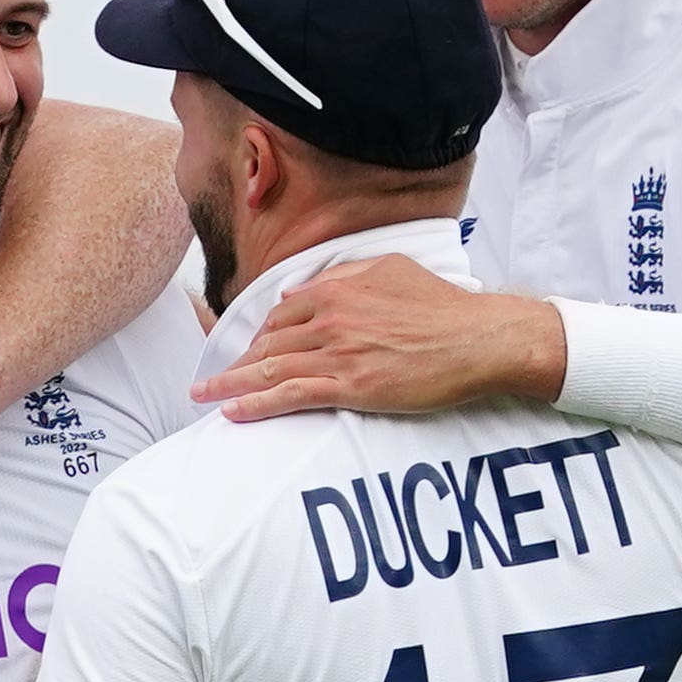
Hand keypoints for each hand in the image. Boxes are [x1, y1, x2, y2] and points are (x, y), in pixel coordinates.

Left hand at [192, 254, 564, 422]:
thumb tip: (301, 288)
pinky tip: (232, 412)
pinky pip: (290, 394)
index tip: (248, 352)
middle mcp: (330, 318)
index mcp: (337, 289)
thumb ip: (343, 276)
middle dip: (235, 362)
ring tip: (203, 395)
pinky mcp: (351, 386)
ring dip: (230, 384)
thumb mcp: (390, 269)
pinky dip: (256, 404)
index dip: (260, 335)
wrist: (478, 338)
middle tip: (209, 379)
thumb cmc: (442, 306)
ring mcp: (338, 353)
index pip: (280, 313)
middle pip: (268, 342)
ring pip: (270, 368)